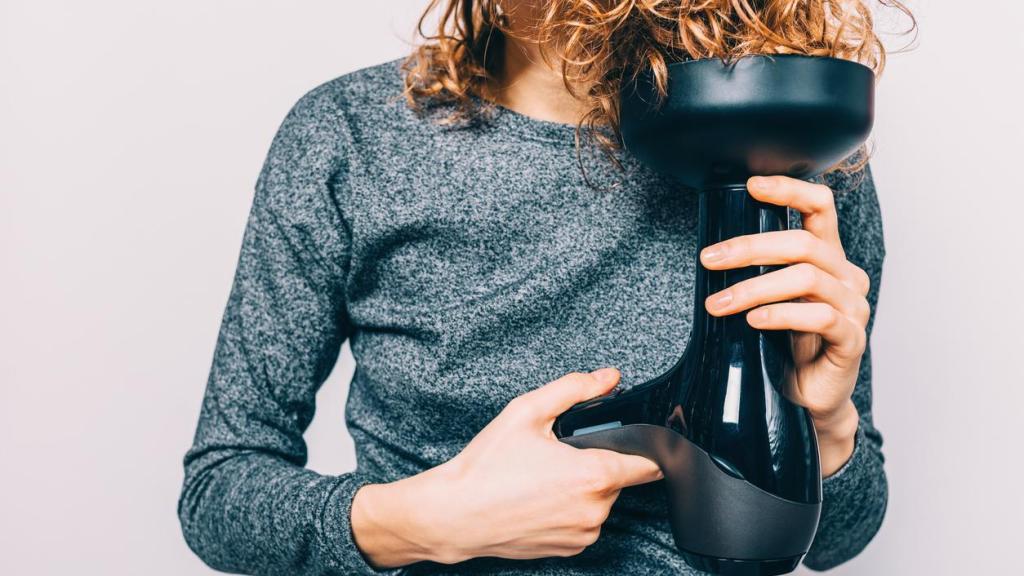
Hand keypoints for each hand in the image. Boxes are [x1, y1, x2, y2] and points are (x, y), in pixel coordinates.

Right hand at [350, 368, 662, 567]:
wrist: (453, 515)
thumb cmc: (486, 466)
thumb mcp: (526, 412)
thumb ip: (574, 388)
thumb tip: (609, 377)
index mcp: (593, 475)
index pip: (650, 465)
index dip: (648, 449)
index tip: (636, 440)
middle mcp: (595, 510)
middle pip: (619, 479)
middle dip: (598, 463)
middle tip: (560, 453)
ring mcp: (583, 534)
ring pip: (601, 501)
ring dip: (584, 488)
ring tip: (543, 477)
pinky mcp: (570, 549)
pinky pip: (584, 523)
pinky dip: (571, 509)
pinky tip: (540, 498)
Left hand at [700, 175, 867, 475]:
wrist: (805, 402)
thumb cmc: (783, 347)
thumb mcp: (765, 301)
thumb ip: (755, 272)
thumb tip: (710, 249)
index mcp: (827, 258)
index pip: (820, 207)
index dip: (789, 190)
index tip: (751, 186)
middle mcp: (846, 277)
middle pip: (803, 244)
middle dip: (750, 247)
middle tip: (709, 259)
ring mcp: (853, 308)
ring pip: (807, 279)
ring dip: (754, 288)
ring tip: (716, 305)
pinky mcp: (851, 341)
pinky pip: (819, 318)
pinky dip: (781, 316)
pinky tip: (753, 322)